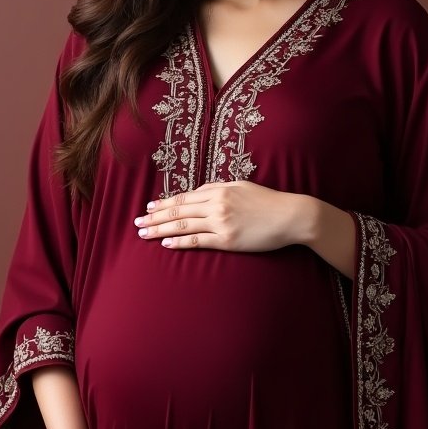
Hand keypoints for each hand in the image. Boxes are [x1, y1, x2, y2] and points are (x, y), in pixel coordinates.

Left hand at [134, 181, 308, 251]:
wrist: (290, 216)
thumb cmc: (267, 201)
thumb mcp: (241, 186)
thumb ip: (218, 187)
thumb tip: (198, 192)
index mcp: (219, 190)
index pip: (184, 197)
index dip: (164, 203)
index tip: (149, 208)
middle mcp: (216, 205)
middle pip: (178, 211)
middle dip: (155, 217)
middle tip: (137, 222)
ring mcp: (221, 223)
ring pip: (183, 225)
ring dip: (160, 229)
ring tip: (144, 234)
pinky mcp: (228, 240)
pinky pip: (198, 241)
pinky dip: (179, 241)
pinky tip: (166, 243)